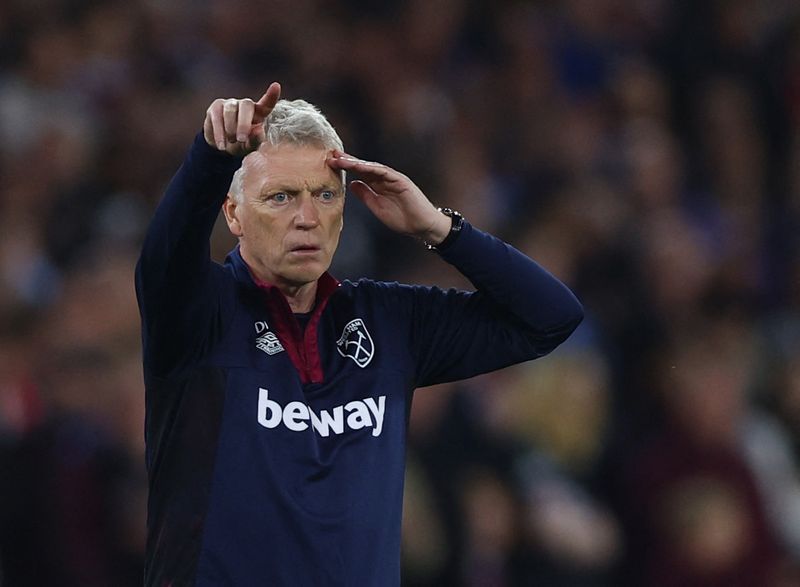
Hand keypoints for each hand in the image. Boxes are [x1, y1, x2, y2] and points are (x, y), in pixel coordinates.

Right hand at [203, 82, 280, 155]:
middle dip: (244, 123)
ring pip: (230, 110)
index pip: (267, 103)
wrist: (222, 147)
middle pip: (246, 105)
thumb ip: (255, 140)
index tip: (276, 86)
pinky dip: (219, 132)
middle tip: (241, 139)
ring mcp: (230, 104)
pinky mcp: (215, 107)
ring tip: (231, 142)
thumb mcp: (250, 146)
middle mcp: (245, 105)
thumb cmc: (241, 144)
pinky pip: (217, 117)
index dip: (271, 95)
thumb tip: (258, 130)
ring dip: (230, 128)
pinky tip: (222, 144)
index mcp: (259, 113)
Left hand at [327, 152, 450, 243]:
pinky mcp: (401, 181)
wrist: (422, 226)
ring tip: (342, 160)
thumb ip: (365, 195)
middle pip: (363, 167)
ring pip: (372, 167)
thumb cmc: (403, 218)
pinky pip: (385, 173)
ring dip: (356, 163)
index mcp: (378, 185)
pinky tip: (360, 166)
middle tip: (331, 155)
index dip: (346, 168)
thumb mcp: (377, 207)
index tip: (330, 164)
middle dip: (347, 161)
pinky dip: (372, 168)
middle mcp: (385, 179)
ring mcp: (393, 179)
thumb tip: (352, 184)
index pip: (360, 173)